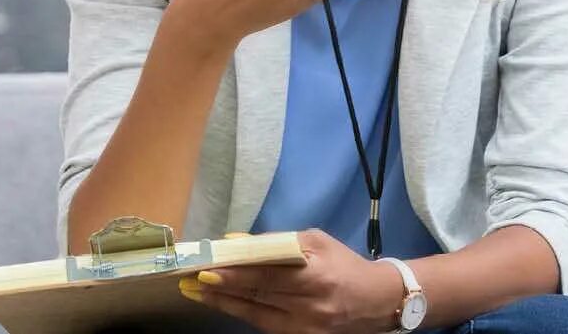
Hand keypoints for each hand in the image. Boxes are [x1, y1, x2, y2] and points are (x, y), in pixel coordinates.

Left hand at [178, 228, 405, 333]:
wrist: (377, 302)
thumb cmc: (344, 265)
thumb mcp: (316, 242)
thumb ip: (277, 242)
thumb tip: (236, 242)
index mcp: (317, 276)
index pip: (268, 276)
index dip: (236, 275)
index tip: (207, 269)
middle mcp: (311, 307)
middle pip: (258, 298)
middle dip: (221, 289)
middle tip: (190, 282)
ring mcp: (306, 328)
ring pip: (256, 316)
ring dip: (224, 304)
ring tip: (197, 293)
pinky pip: (266, 325)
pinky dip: (243, 313)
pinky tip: (224, 304)